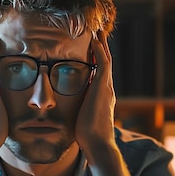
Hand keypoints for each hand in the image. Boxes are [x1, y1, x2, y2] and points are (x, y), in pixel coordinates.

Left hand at [75, 30, 116, 152]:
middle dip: (101, 48)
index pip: (99, 73)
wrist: (97, 144)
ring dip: (102, 45)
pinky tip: (95, 40)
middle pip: (105, 63)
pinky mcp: (103, 88)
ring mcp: (107, 88)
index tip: (90, 49)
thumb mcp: (80, 117)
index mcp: (101, 96)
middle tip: (97, 33)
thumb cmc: (87, 136)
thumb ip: (78, 109)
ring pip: (106, 60)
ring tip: (97, 31)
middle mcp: (107, 90)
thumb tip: (68, 108)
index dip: (96, 60)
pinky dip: (99, 51)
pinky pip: (103, 64)